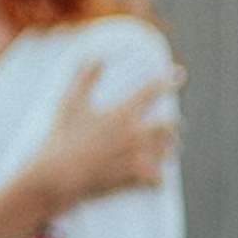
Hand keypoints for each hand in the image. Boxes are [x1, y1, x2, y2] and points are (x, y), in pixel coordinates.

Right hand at [30, 59, 181, 211]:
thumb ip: (85, 79)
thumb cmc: (62, 138)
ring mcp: (140, 156)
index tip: (179, 75)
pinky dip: (157, 181)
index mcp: (123, 113)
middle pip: (170, 125)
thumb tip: (95, 56)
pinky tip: (154, 181)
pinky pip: (159, 181)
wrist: (58, 176)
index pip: (152, 91)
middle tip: (173, 129)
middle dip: (173, 127)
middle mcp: (137, 133)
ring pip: (169, 153)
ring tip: (166, 153)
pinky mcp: (137, 178)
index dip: (168, 81)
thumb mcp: (70, 104)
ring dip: (167, 152)